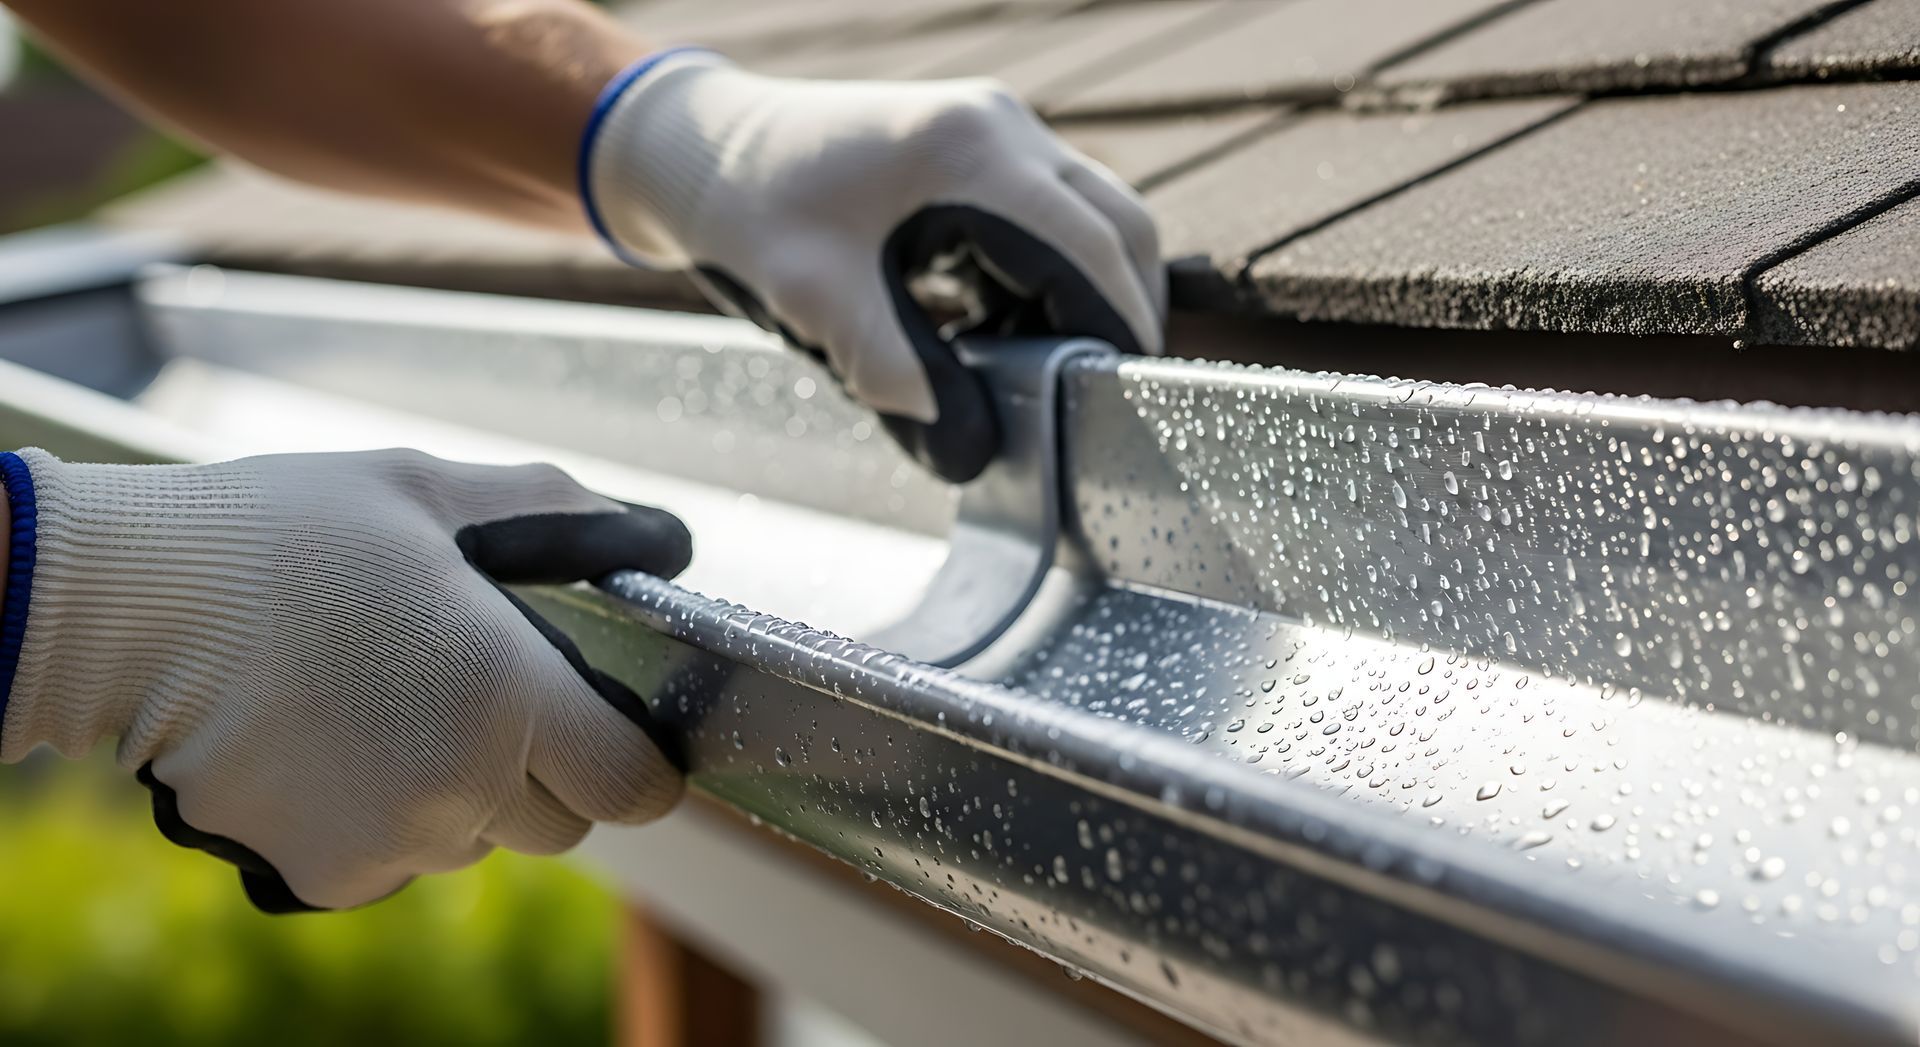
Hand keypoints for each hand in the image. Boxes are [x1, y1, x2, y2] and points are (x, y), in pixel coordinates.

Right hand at [2, 448, 690, 910]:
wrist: (123, 607)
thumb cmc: (281, 536)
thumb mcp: (431, 492)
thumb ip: (560, 516)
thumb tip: (652, 538)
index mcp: (506, 691)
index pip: (635, 784)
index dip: (641, 764)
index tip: (619, 735)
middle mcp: (462, 783)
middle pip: (564, 821)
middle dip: (549, 771)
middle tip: (485, 698)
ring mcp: (393, 839)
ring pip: (481, 841)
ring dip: (467, 794)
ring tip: (394, 709)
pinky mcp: (327, 874)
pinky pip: (402, 861)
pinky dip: (391, 822)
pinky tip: (340, 749)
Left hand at [584, 52, 1167, 481]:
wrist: (702, 151)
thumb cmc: (749, 215)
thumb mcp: (824, 311)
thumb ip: (905, 385)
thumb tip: (974, 454)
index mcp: (968, 157)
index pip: (1090, 252)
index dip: (1116, 329)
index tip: (1120, 396)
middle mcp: (999, 126)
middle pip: (1118, 225)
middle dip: (1120, 312)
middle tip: (1097, 392)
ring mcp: (995, 126)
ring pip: (1093, 215)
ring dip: (1084, 291)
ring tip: (1036, 364)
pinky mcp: (981, 141)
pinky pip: (1052, 210)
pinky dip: (1048, 271)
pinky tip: (998, 324)